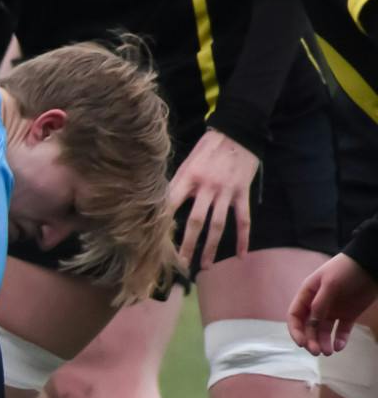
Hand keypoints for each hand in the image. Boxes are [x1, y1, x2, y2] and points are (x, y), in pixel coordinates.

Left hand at [168, 129, 258, 268]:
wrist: (238, 131)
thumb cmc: (207, 148)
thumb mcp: (186, 162)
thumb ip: (177, 184)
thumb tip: (160, 206)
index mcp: (188, 178)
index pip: (171, 204)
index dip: (162, 224)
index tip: (154, 242)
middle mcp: (207, 187)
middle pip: (195, 221)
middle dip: (187, 245)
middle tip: (179, 265)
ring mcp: (226, 191)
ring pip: (218, 224)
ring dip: (210, 247)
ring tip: (203, 266)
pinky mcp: (242, 192)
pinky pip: (244, 219)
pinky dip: (243, 238)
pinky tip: (240, 255)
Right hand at [289, 253, 377, 354]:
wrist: (371, 264)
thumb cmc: (347, 269)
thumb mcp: (330, 284)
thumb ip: (319, 304)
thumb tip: (311, 324)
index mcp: (308, 295)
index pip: (295, 316)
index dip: (296, 331)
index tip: (302, 343)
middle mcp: (318, 305)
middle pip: (309, 327)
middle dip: (311, 340)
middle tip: (317, 352)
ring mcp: (333, 310)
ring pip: (324, 331)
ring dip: (324, 342)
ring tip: (329, 352)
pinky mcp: (349, 315)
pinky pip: (342, 330)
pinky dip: (340, 339)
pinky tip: (339, 347)